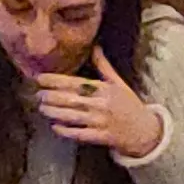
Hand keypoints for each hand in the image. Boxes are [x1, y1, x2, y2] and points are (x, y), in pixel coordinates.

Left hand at [36, 59, 164, 158]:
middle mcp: (101, 104)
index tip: (40, 78)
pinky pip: (80, 134)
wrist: (144, 130)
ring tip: (41, 108)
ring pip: (72, 116)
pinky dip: (66, 130)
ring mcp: (101, 122)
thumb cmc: (129, 105)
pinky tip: (54, 126)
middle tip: (38, 94)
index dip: (56, 80)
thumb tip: (95, 46)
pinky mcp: (101, 137)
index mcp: (104, 89)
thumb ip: (103, 66)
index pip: (76, 82)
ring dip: (55, 112)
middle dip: (52, 96)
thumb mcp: (118, 83)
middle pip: (71, 99)